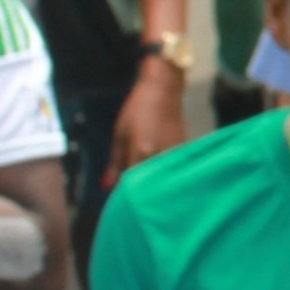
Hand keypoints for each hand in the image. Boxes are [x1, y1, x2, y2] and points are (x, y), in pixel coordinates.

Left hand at [106, 62, 188, 186]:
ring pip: (161, 180)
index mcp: (141, 152)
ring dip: (152, 185)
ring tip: (146, 187)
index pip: (131, 183)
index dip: (124, 191)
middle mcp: (159, 157)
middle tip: (132, 194)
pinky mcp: (183, 153)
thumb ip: (114, 162)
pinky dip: (163, 177)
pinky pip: (171, 172)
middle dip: (139, 192)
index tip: (119, 197)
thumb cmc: (138, 109)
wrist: (163, 92)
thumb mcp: (120, 133)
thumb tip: (105, 186)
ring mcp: (173, 156)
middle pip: (148, 185)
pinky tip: (159, 176)